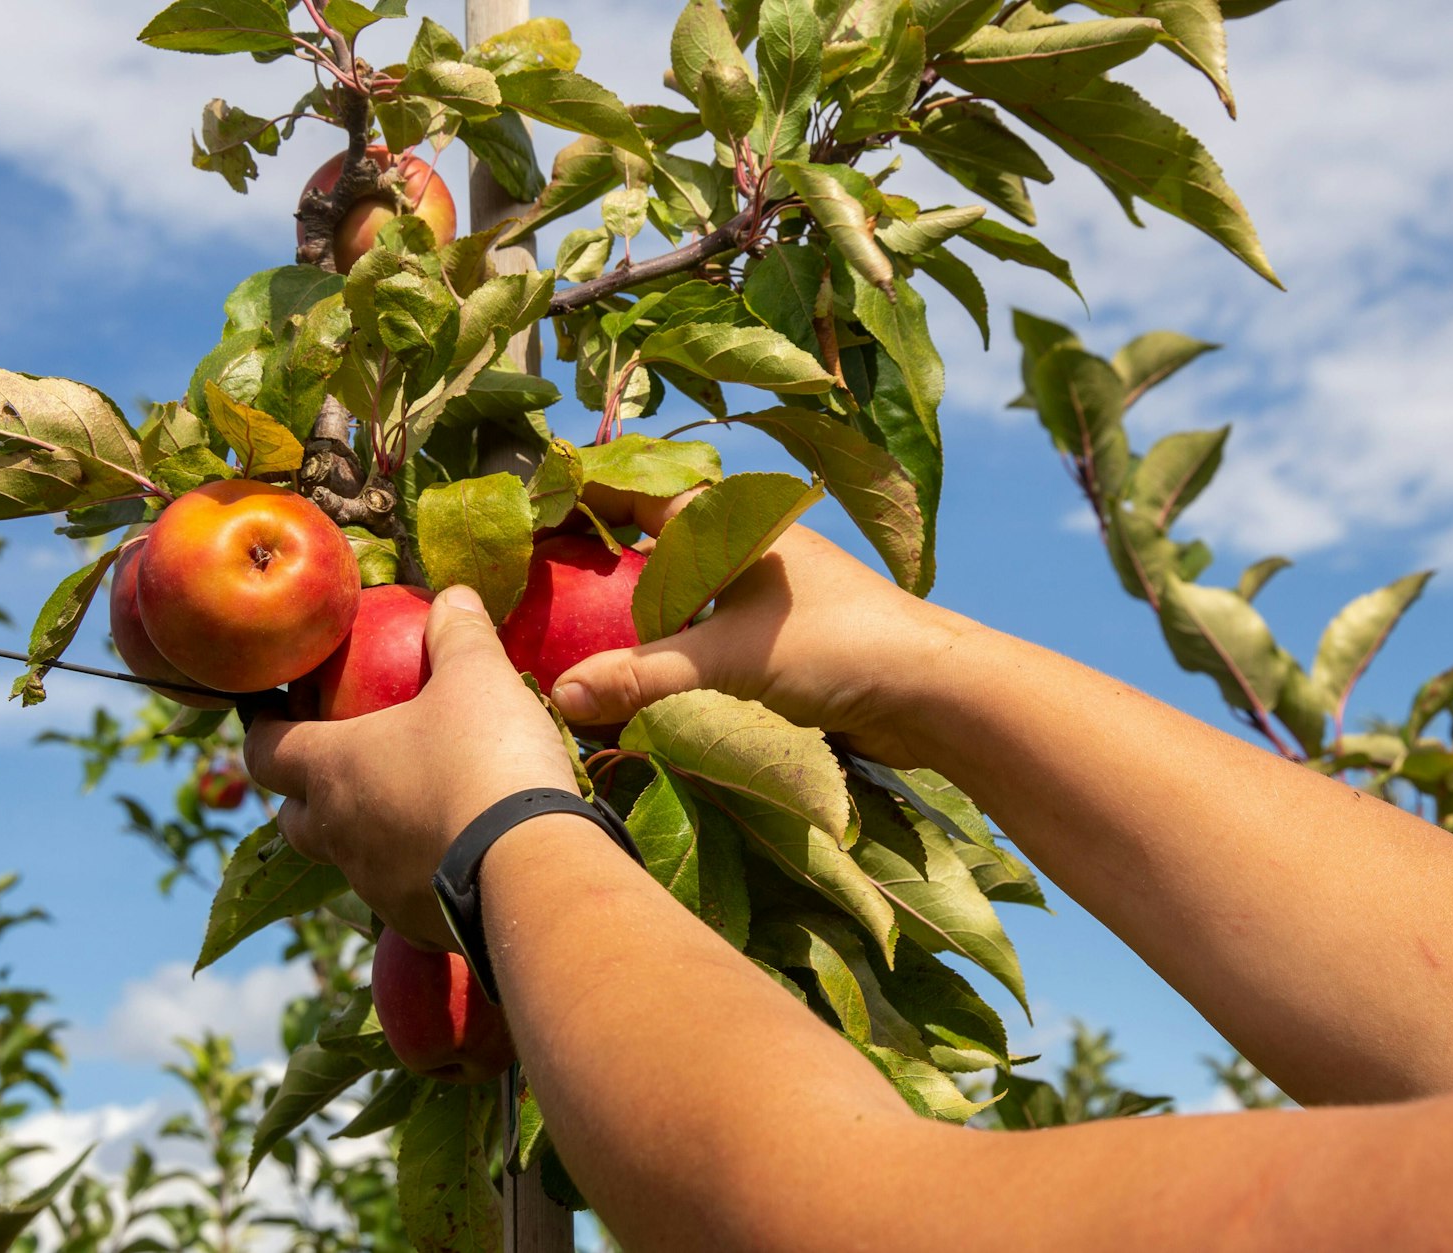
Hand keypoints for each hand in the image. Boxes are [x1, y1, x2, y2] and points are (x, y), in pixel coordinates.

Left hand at [242, 585, 580, 948]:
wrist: (532, 870)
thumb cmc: (486, 760)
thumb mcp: (478, 678)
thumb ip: (459, 635)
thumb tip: (453, 597)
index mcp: (332, 767)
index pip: (263, 747)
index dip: (262, 724)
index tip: (271, 706)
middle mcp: (338, 832)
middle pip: (292, 814)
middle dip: (302, 787)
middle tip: (336, 756)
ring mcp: (372, 884)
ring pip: (345, 856)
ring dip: (361, 830)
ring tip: (404, 801)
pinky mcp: (413, 921)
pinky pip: (398, 889)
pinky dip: (412, 866)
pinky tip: (452, 847)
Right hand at [550, 491, 975, 766]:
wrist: (933, 688)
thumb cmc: (838, 645)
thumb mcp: (729, 659)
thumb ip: (645, 676)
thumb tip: (561, 695)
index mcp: (727, 517)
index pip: (633, 487)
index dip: (576, 496)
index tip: (519, 517)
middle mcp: (739, 543)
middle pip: (647, 536)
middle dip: (591, 556)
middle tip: (530, 585)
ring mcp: (759, 588)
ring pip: (674, 584)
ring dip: (626, 606)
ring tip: (565, 631)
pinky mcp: (775, 633)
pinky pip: (699, 626)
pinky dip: (662, 643)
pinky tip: (632, 674)